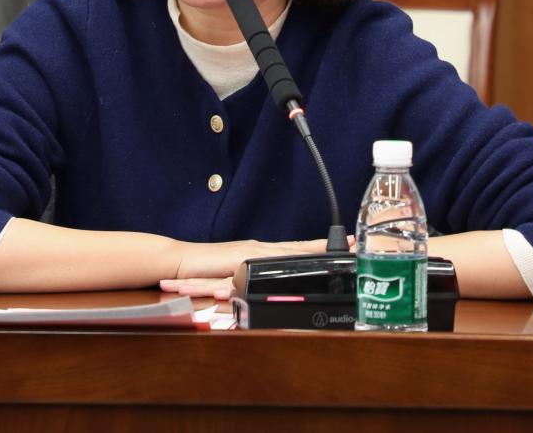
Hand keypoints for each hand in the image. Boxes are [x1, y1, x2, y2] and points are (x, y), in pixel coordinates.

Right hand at [159, 237, 335, 298]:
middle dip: (328, 247)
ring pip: (292, 251)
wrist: (176, 263)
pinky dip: (292, 259)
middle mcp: (259, 249)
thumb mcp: (230, 278)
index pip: (296, 251)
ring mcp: (252, 252)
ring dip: (316, 251)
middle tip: (356, 244)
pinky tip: (307, 260)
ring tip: (341, 251)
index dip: (321, 248)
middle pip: (300, 248)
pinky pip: (274, 260)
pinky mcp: (244, 258)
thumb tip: (268, 288)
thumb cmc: (200, 272)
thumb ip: (247, 279)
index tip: (346, 247)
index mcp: (259, 254)